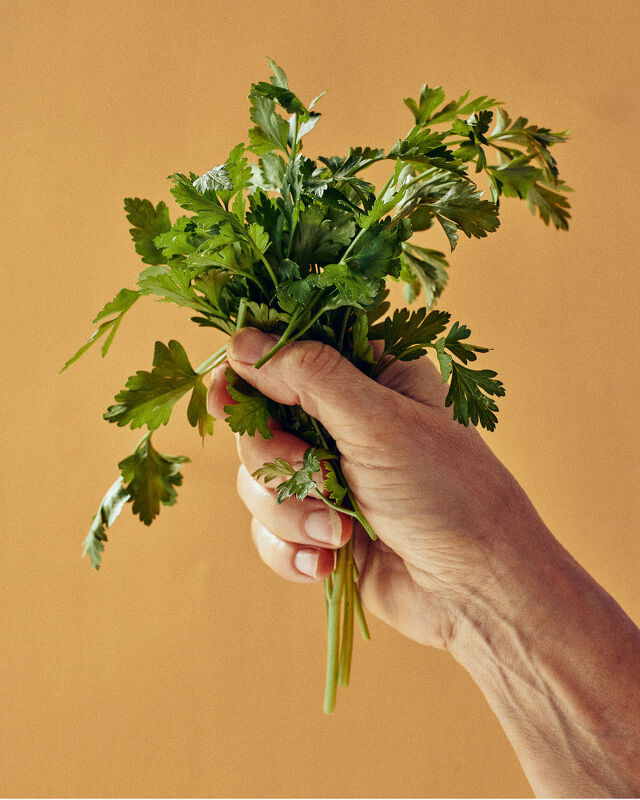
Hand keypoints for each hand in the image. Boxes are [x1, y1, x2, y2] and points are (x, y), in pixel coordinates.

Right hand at [207, 327, 547, 649]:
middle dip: (278, 461)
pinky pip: (267, 531)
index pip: (285, 355)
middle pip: (257, 423)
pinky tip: (328, 560)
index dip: (250, 377)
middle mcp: (341, 421)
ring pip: (256, 481)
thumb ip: (308, 377)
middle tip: (320, 478)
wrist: (476, 591)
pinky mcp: (317, 526)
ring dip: (291, 513)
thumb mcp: (379, 422)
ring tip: (341, 533)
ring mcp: (326, 475)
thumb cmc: (446, 492)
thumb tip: (240, 342)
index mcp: (366, 376)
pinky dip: (292, 549)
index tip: (232, 399)